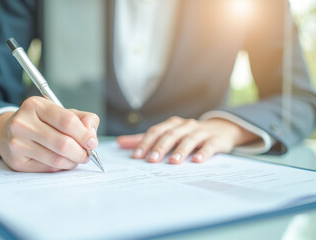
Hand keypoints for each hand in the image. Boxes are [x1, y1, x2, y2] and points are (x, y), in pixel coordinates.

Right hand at [0, 96, 99, 171]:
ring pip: (56, 159)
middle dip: (81, 152)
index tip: (92, 142)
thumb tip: (91, 135)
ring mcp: (17, 143)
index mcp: (35, 105)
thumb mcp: (61, 112)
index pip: (67, 121)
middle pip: (63, 143)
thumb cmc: (41, 121)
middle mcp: (22, 123)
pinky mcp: (16, 162)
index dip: (84, 134)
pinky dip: (61, 167)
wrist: (8, 132)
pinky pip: (48, 169)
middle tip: (87, 155)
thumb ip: (83, 119)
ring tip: (76, 158)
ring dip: (72, 162)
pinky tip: (62, 161)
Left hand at [117, 116, 258, 163]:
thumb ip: (144, 139)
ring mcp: (201, 132)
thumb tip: (119, 142)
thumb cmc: (187, 134)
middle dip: (160, 147)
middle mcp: (185, 126)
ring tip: (173, 161)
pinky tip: (197, 161)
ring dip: (180, 150)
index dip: (145, 142)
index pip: (156, 131)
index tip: (137, 156)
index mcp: (172, 124)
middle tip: (152, 160)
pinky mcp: (216, 140)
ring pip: (189, 139)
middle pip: (171, 134)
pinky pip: (209, 146)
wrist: (221, 130)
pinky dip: (203, 152)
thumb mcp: (166, 134)